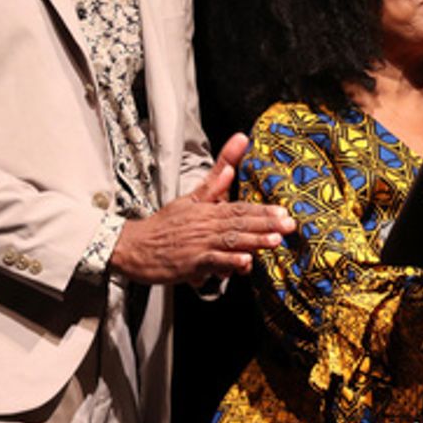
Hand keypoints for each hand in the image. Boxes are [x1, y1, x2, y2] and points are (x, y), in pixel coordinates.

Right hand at [111, 134, 295, 283]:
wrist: (133, 246)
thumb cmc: (164, 225)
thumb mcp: (189, 199)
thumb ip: (214, 182)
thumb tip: (232, 159)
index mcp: (208, 210)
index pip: (240, 209)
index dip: (262, 211)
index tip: (284, 211)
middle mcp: (206, 226)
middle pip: (240, 223)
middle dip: (266, 224)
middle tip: (289, 224)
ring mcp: (199, 244)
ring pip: (230, 241)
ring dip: (253, 241)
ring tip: (274, 240)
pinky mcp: (190, 263)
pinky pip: (211, 262)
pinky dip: (227, 263)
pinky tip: (243, 263)